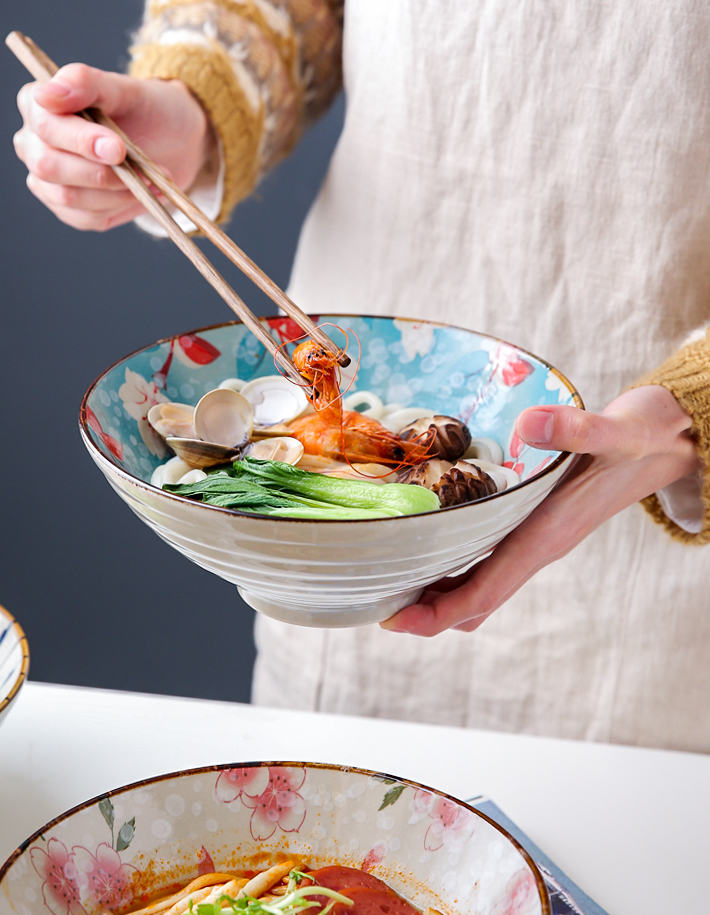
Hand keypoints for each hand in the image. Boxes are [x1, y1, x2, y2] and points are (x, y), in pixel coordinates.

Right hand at [13, 63, 214, 230]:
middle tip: (138, 167)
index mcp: (37, 104)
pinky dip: (121, 206)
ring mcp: (47, 180)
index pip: (44, 125)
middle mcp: (33, 144)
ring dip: (115, 191)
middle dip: (98, 171)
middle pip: (49, 166)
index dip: (80, 140)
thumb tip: (46, 94)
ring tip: (150, 178)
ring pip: (68, 197)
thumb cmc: (145, 110)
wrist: (173, 142)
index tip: (117, 147)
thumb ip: (85, 83)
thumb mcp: (125, 89)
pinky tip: (146, 192)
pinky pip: (87, 217)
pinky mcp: (68, 209)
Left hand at [381, 385, 698, 635]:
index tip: (393, 617)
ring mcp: (536, 540)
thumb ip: (575, 428)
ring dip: (438, 594)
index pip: (484, 592)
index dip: (437, 613)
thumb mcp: (613, 429)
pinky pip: (489, 562)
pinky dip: (455, 568)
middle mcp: (538, 546)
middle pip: (475, 600)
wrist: (667, 442)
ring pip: (480, 585)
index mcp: (547, 536)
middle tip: (374, 602)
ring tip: (389, 580)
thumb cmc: (643, 438)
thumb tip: (529, 424)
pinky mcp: (535, 526)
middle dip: (427, 612)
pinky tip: (429, 545)